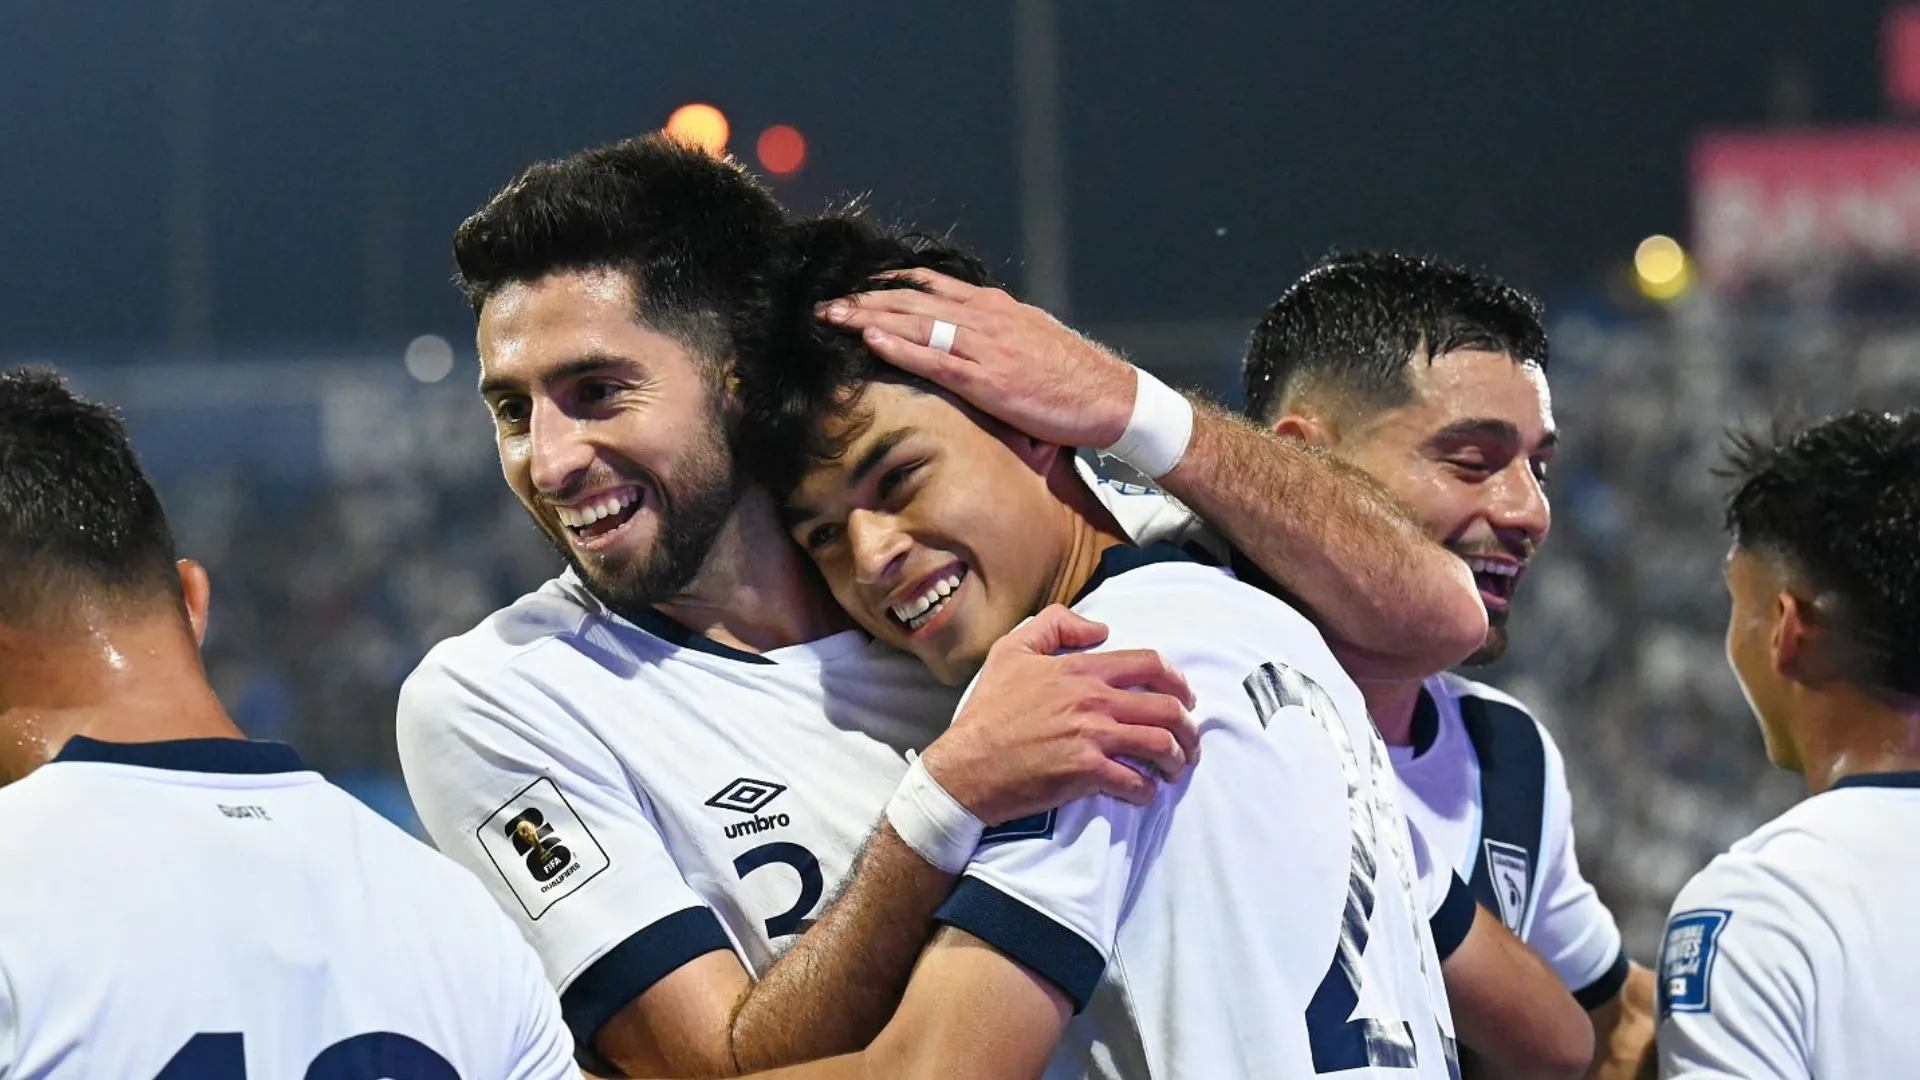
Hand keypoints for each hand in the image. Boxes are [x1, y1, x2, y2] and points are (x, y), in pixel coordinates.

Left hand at [819, 268, 1137, 448]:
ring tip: (832, 315)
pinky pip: (935, 359)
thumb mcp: (1028, 337)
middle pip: (912, 298)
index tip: (855, 287)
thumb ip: (992, 330)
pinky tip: (871, 340)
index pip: (929, 285)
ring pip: (916, 322)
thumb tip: (962, 332)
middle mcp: (984, 317)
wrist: (1109, 397)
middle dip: (864, 298)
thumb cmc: (1070, 375)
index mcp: (992, 306)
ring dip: (869, 316)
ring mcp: (985, 346)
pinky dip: (900, 347)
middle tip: (825, 302)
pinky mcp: (989, 380)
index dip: (886, 284)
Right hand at [919, 604, 1199, 825]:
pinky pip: (1136, 782)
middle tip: (1189, 741)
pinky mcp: (1086, 773)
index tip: (1186, 697)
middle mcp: (1093, 700)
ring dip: (1176, 759)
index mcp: (1080, 670)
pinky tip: (1144, 791)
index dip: (1178, 680)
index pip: (1149, 664)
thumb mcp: (1010, 651)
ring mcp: (1092, 737)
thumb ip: (1055, 625)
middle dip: (1188, 727)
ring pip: (1160, 745)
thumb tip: (1100, 629)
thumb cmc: (987, 712)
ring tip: (1174, 768)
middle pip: (1166, 708)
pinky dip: (1148, 790)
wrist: (966, 766)